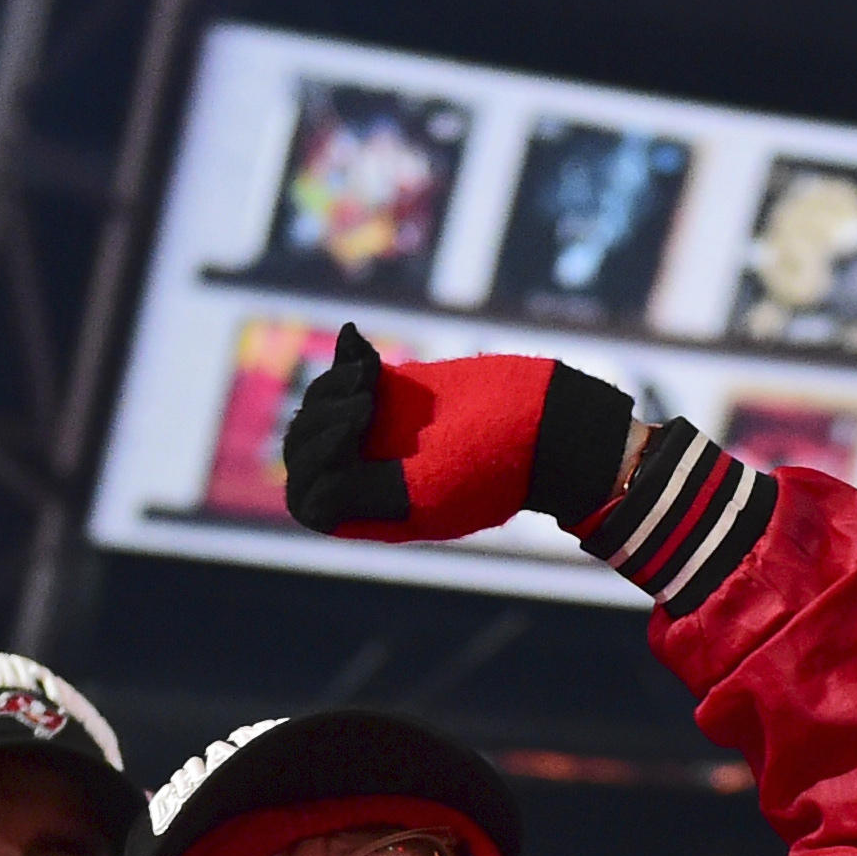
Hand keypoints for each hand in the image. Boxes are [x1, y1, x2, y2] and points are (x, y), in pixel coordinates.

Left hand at [282, 325, 639, 543]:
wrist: (549, 423)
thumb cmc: (494, 461)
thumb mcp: (425, 489)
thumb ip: (362, 494)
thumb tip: (308, 499)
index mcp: (379, 511)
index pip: (311, 500)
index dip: (316, 466)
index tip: (358, 433)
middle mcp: (375, 474)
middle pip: (307, 453)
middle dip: (322, 423)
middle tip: (366, 402)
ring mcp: (385, 432)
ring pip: (322, 411)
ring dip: (332, 388)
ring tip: (368, 376)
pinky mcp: (401, 393)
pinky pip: (349, 377)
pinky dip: (347, 359)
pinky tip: (360, 343)